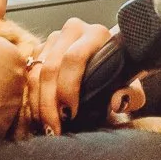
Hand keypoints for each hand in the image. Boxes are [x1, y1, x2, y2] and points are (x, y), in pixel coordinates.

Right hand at [23, 18, 119, 135]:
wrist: (108, 60)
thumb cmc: (119, 74)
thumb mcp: (130, 84)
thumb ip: (131, 95)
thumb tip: (115, 101)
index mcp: (96, 33)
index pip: (74, 58)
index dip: (68, 88)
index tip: (70, 115)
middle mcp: (72, 30)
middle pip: (51, 67)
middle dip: (50, 103)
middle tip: (54, 129)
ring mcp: (53, 38)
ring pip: (36, 72)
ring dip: (38, 104)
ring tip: (46, 127)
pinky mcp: (40, 48)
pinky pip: (29, 75)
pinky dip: (32, 98)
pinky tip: (38, 117)